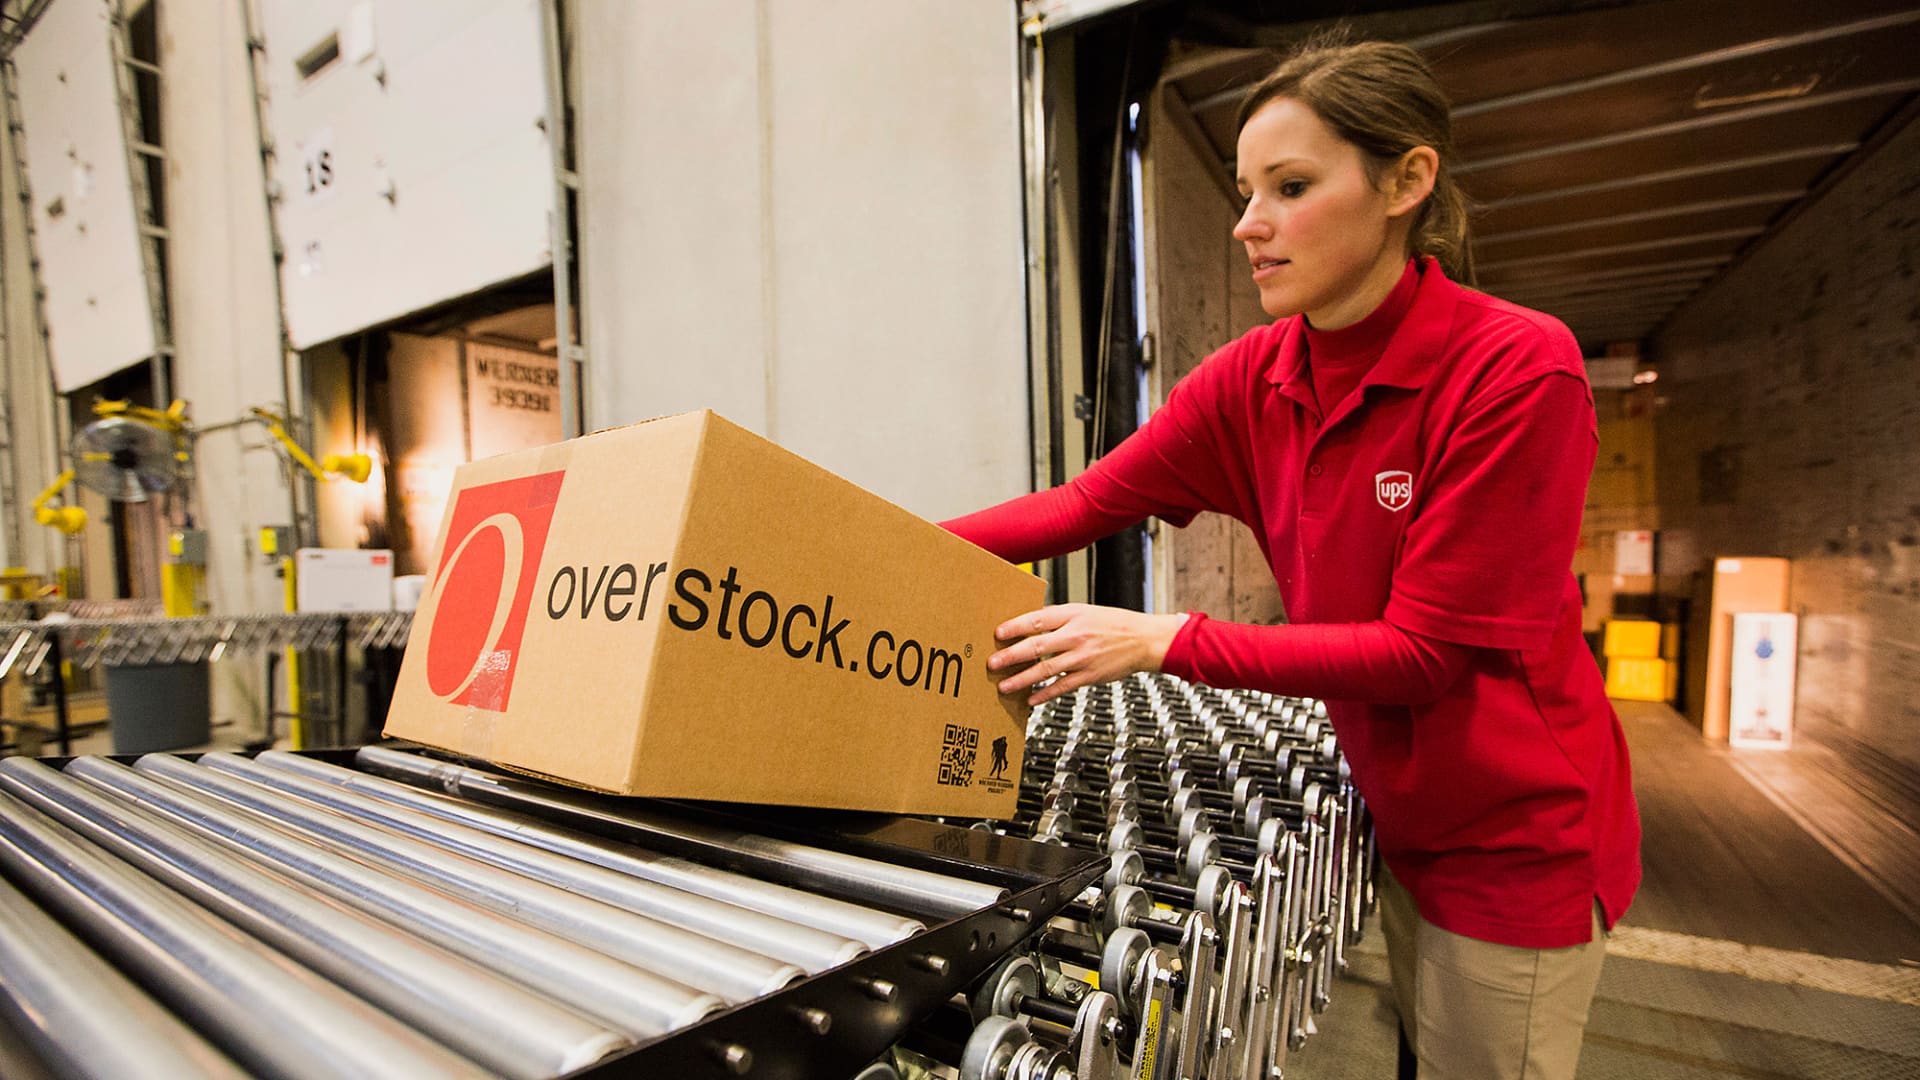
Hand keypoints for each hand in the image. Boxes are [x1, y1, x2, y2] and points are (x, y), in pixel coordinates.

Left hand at [987, 603, 1189, 706]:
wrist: (1143, 640)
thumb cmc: (1113, 623)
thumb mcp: (1085, 611)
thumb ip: (1058, 617)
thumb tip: (1030, 621)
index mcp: (1073, 615)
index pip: (1037, 619)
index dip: (1015, 626)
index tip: (997, 633)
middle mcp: (1076, 635)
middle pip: (1037, 646)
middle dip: (1011, 656)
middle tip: (992, 663)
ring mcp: (1082, 657)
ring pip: (1045, 670)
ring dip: (1022, 679)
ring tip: (1004, 686)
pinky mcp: (1089, 676)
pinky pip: (1062, 687)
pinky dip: (1044, 695)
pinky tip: (1030, 700)